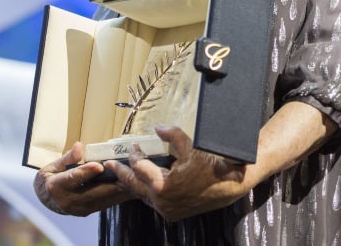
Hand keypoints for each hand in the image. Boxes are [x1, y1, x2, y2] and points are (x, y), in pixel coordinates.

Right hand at [33, 142, 131, 216]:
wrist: (46, 198)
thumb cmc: (50, 177)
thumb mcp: (53, 165)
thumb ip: (68, 157)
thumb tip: (79, 146)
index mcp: (56, 187)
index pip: (73, 178)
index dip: (87, 172)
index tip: (100, 166)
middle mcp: (68, 201)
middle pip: (94, 191)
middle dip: (114, 182)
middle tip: (130, 173)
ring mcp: (80, 209)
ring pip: (104, 199)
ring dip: (120, 190)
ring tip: (136, 179)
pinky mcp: (89, 211)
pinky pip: (106, 203)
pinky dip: (119, 194)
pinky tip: (131, 187)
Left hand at [104, 126, 246, 220]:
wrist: (230, 185)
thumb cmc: (211, 164)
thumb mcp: (191, 145)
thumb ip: (171, 135)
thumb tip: (158, 128)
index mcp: (163, 185)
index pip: (140, 167)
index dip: (134, 154)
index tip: (133, 146)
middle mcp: (162, 201)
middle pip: (135, 185)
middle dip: (122, 173)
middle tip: (110, 165)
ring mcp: (167, 209)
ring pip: (143, 195)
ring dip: (133, 183)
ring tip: (122, 173)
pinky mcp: (173, 213)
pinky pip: (154, 201)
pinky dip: (146, 191)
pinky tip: (142, 183)